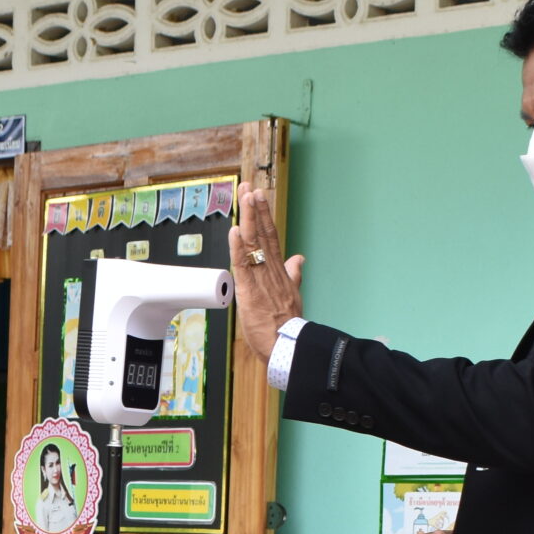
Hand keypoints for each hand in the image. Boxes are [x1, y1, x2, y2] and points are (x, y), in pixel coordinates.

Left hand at [227, 186, 304, 364]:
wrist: (289, 346)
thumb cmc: (287, 325)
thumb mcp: (292, 294)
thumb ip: (293, 273)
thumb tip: (298, 258)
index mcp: (279, 270)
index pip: (271, 236)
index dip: (264, 215)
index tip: (259, 195)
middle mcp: (271, 270)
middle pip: (263, 233)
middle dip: (255, 209)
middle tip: (250, 186)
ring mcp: (261, 280)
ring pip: (253, 244)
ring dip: (248, 220)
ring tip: (245, 197)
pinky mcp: (250, 292)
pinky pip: (243, 266)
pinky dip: (238, 249)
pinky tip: (234, 232)